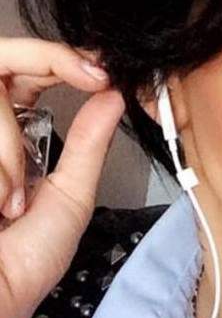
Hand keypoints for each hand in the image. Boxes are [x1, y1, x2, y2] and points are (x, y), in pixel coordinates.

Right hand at [0, 37, 124, 317]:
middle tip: (87, 77)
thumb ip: (88, 143)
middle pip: (3, 62)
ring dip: (5, 152)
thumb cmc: (27, 260)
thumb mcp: (70, 196)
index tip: (98, 69)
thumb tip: (114, 95)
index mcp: (11, 136)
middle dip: (49, 65)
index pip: (26, 70)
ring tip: (7, 200)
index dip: (58, 56)